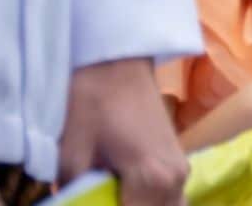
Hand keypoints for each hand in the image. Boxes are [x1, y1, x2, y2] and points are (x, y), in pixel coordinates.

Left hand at [58, 59, 188, 205]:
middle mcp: (176, 178)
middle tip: (100, 195)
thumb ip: (74, 193)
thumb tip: (70, 203)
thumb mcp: (70, 152)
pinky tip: (126, 193)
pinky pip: (171, 199)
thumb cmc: (91, 100)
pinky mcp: (178, 159)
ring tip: (115, 194)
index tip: (89, 198)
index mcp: (152, 177)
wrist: (115, 60)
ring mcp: (181, 169)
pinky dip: (152, 203)